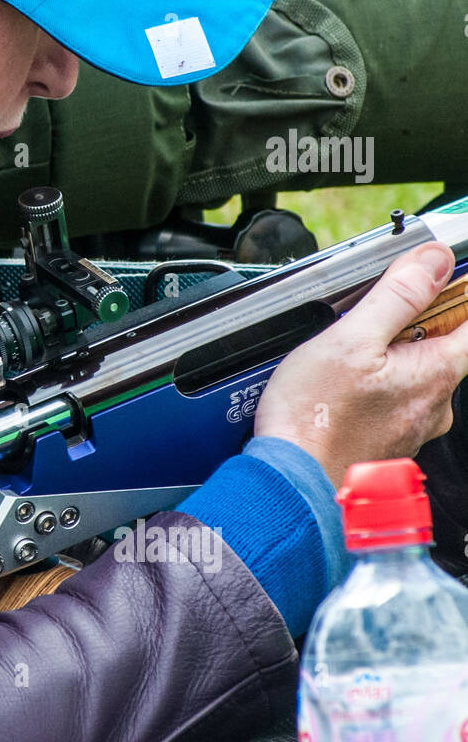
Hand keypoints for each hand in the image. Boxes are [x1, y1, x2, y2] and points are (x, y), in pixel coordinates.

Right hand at [254, 242, 467, 485]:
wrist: (290, 481)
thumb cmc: (314, 418)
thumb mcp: (351, 339)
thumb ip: (398, 296)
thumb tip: (435, 260)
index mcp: (436, 374)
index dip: (455, 291)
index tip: (429, 278)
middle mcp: (435, 405)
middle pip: (441, 345)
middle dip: (409, 325)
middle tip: (364, 319)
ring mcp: (413, 428)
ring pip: (414, 374)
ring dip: (387, 358)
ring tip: (342, 357)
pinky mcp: (389, 443)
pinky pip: (393, 400)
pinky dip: (373, 386)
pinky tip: (340, 389)